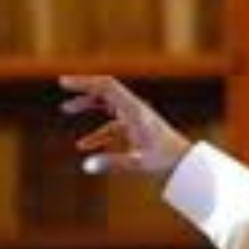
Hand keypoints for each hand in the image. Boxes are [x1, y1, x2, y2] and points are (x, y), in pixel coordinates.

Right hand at [58, 75, 193, 178]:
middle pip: (107, 90)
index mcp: (135, 110)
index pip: (107, 87)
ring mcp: (137, 117)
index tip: (64, 83)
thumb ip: (112, 163)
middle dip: (84, 88)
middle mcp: (136, 109)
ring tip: (66, 109)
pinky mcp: (138, 128)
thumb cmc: (165, 161)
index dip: (85, 82)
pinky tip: (84, 146)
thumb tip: (86, 166)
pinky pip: (113, 124)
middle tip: (63, 85)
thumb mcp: (138, 163)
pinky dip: (98, 131)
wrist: (185, 163)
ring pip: (108, 104)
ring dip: (88, 104)